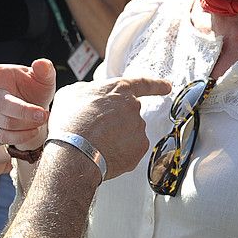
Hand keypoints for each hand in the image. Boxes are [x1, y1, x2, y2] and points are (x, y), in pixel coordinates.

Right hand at [0, 59, 55, 150]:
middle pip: (3, 105)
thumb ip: (45, 70)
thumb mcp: (44, 78)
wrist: (37, 113)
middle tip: (43, 114)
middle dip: (25, 112)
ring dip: (28, 124)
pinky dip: (23, 136)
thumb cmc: (36, 90)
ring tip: (40, 118)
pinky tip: (33, 130)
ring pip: (7, 123)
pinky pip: (5, 137)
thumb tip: (41, 63)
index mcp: (2, 76)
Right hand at [46, 76, 171, 179]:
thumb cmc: (71, 122)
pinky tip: (104, 153)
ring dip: (117, 137)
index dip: (157, 85)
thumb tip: (91, 94)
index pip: (143, 84)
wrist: (75, 151)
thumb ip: (88, 90)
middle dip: (117, 122)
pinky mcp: (139, 149)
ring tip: (96, 144)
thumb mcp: (72, 93)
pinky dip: (121, 153)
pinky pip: (131, 150)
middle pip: (130, 113)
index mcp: (119, 89)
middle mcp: (134, 107)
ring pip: (131, 133)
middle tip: (97, 130)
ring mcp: (139, 129)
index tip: (167, 86)